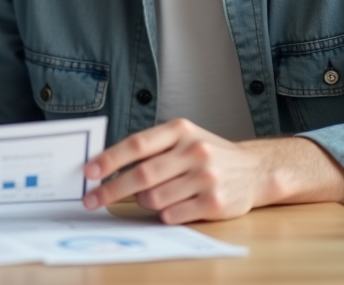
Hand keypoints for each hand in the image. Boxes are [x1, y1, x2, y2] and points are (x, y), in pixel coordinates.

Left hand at [81, 119, 343, 223]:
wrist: (255, 170)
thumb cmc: (208, 154)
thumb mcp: (183, 138)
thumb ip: (151, 148)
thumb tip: (106, 166)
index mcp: (180, 130)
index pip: (137, 145)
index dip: (109, 159)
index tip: (88, 172)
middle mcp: (194, 151)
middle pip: (142, 175)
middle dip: (111, 190)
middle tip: (92, 200)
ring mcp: (206, 177)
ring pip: (156, 198)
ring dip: (144, 203)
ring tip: (150, 198)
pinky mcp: (215, 202)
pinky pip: (174, 214)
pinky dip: (164, 214)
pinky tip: (169, 207)